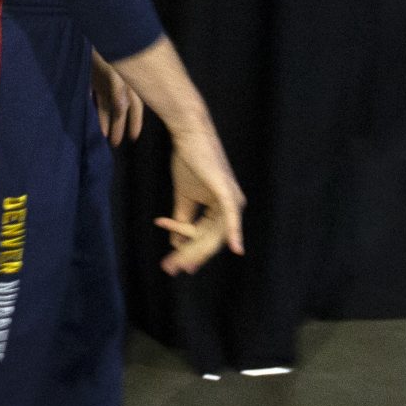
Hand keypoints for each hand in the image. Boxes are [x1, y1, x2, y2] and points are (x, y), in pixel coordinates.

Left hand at [89, 51, 142, 144]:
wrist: (92, 33)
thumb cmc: (105, 52)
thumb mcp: (113, 71)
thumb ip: (118, 89)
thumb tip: (122, 109)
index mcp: (127, 83)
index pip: (134, 107)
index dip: (135, 122)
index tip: (133, 138)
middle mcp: (118, 85)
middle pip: (120, 109)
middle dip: (119, 126)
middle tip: (115, 144)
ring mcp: (104, 81)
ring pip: (107, 105)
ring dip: (106, 119)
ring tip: (105, 136)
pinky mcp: (93, 77)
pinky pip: (95, 96)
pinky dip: (94, 107)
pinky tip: (92, 116)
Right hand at [156, 125, 245, 275]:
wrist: (187, 135)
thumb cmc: (188, 161)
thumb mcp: (184, 197)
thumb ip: (182, 220)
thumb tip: (176, 244)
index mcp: (223, 209)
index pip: (207, 239)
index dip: (189, 253)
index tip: (170, 264)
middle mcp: (232, 207)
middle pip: (210, 241)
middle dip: (189, 257)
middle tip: (170, 270)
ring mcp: (231, 200)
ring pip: (214, 235)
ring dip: (192, 250)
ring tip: (173, 262)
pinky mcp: (227, 192)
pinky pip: (231, 217)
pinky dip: (234, 233)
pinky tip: (236, 249)